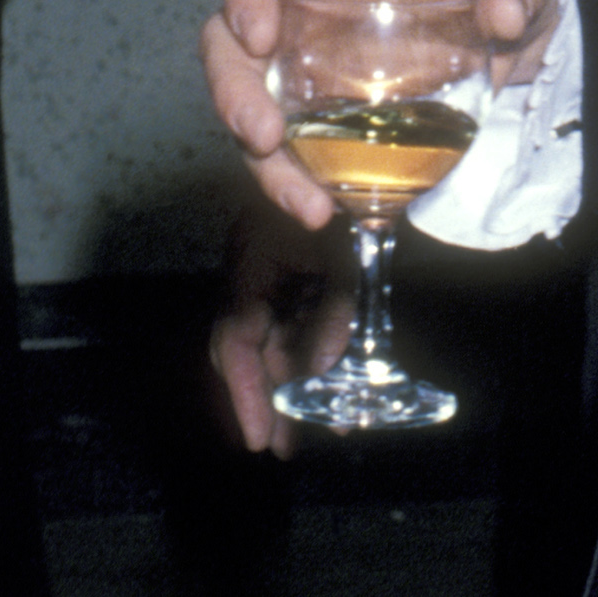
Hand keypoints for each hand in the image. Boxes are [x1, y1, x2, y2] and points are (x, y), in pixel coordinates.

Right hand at [201, 0, 560, 231]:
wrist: (521, 17)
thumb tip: (506, 13)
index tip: (257, 36)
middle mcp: (307, 1)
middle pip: (234, 40)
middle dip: (235, 91)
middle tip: (263, 137)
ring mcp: (311, 59)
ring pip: (257, 105)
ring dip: (266, 160)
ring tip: (308, 204)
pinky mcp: (331, 110)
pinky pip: (297, 146)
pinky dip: (303, 180)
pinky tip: (330, 210)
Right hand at [209, 204, 352, 456]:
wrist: (361, 150)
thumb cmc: (349, 195)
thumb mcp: (344, 254)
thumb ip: (334, 309)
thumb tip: (325, 367)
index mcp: (251, 261)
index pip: (236, 340)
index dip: (246, 392)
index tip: (258, 436)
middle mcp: (253, 269)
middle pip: (252, 347)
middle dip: (267, 398)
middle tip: (282, 446)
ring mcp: (272, 269)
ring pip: (276, 336)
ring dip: (295, 379)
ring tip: (319, 423)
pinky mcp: (295, 267)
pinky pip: (295, 316)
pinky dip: (311, 346)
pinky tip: (330, 377)